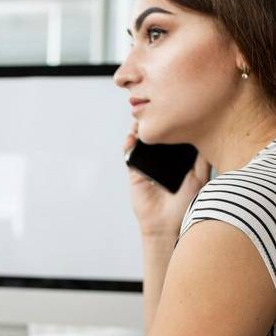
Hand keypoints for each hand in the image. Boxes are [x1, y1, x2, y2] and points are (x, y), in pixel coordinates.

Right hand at [124, 122, 209, 238]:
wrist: (167, 224)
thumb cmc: (185, 203)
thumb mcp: (200, 177)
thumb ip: (201, 159)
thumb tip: (206, 136)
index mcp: (178, 161)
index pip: (174, 138)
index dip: (172, 125)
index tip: (173, 110)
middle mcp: (162, 161)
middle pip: (157, 138)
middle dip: (154, 124)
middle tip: (154, 111)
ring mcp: (147, 166)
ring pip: (141, 144)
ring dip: (139, 131)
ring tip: (141, 120)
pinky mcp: (135, 173)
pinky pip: (130, 157)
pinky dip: (129, 146)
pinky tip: (132, 139)